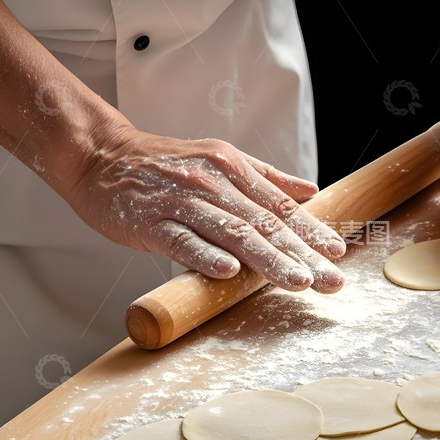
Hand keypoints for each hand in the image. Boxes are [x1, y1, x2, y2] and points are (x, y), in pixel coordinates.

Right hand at [69, 129, 345, 292]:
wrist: (102, 157)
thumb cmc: (164, 164)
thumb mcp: (220, 161)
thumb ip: (266, 177)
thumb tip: (310, 191)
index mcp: (233, 169)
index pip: (280, 206)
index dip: (311, 230)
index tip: (338, 253)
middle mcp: (213, 182)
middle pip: (264, 223)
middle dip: (303, 254)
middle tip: (332, 281)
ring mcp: (182, 201)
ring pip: (232, 233)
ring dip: (267, 259)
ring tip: (297, 282)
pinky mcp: (150, 220)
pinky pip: (181, 240)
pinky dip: (204, 255)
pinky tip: (228, 272)